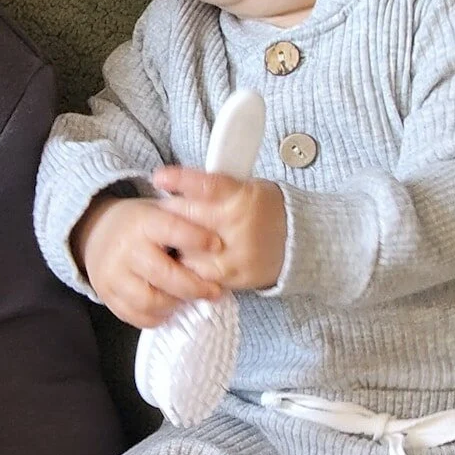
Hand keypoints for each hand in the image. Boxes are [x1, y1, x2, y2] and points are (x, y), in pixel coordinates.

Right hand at [73, 192, 224, 327]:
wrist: (94, 233)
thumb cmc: (139, 223)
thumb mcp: (158, 210)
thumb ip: (185, 221)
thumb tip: (222, 238)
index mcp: (142, 223)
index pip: (172, 230)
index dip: (197, 239)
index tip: (218, 246)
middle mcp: (126, 249)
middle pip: (165, 275)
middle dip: (195, 287)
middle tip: (214, 291)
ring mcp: (113, 274)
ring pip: (150, 301)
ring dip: (175, 305)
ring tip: (188, 300)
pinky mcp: (106, 295)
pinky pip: (134, 316)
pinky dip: (156, 318)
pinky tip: (169, 310)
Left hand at [150, 169, 286, 293]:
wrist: (295, 241)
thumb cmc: (262, 209)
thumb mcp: (245, 187)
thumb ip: (213, 188)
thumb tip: (174, 184)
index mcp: (242, 197)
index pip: (207, 186)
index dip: (180, 180)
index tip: (159, 178)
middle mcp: (238, 225)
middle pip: (188, 218)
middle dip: (170, 213)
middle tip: (162, 211)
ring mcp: (236, 254)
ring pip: (187, 249)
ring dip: (175, 243)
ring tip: (175, 236)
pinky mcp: (233, 276)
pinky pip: (197, 273)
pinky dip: (188, 265)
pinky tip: (188, 257)